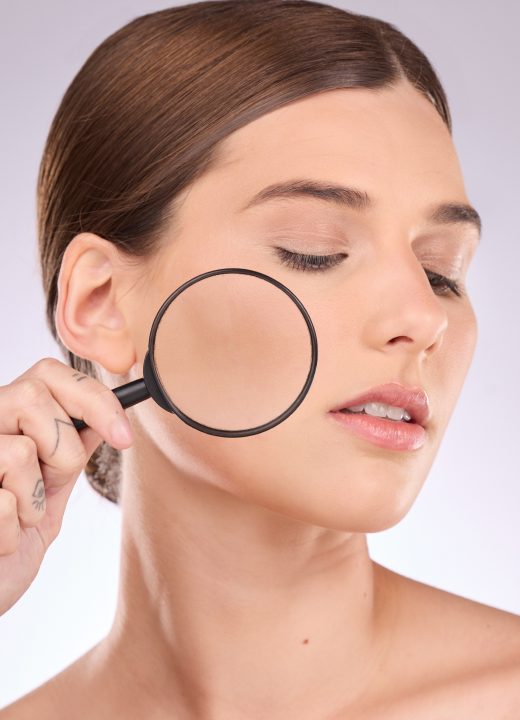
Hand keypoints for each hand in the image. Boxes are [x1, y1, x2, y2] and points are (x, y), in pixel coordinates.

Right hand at [0, 358, 132, 614]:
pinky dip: (12, 531)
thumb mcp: (51, 493)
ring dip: (34, 499)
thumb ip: (71, 452)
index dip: (93, 397)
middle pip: (33, 395)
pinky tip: (1, 540)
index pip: (48, 373)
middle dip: (62, 448)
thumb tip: (109, 417)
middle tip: (49, 484)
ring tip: (18, 518)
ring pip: (20, 449)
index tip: (125, 436)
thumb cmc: (10, 547)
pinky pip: (3, 501)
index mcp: (4, 421)